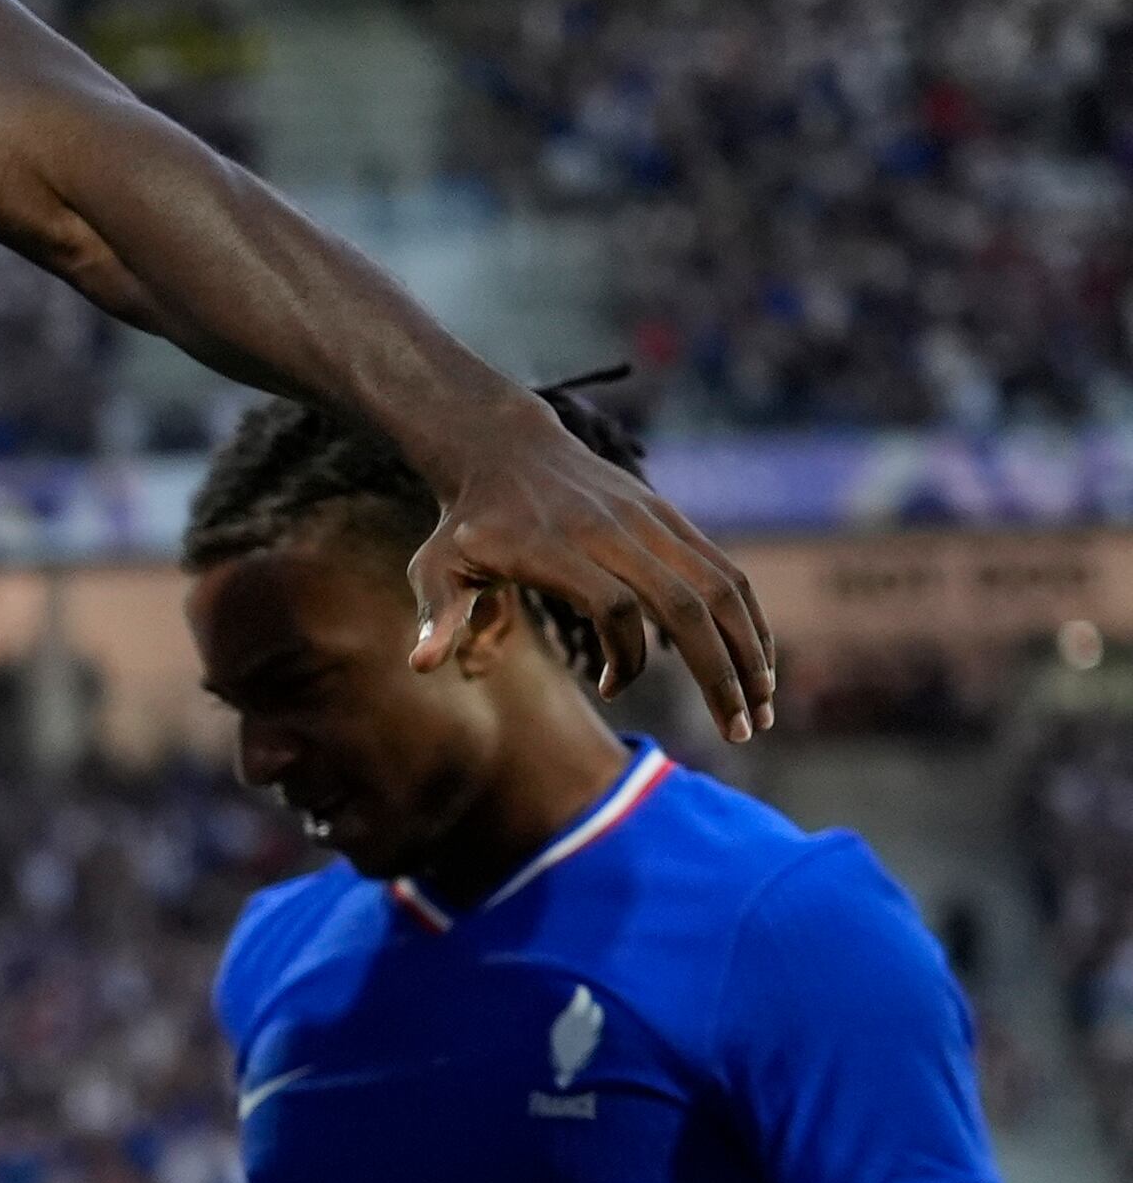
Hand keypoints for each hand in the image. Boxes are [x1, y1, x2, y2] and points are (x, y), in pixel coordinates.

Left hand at [409, 403, 777, 740]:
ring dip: (749, 650)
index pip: (611, 603)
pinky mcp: (669, 517)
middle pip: (683, 602)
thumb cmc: (465, 525)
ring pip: (719, 587)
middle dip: (718, 672)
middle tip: (739, 733)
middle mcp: (610, 531)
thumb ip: (437, 617)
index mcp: (552, 547)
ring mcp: (648, 520)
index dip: (625, 654)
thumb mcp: (434, 567)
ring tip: (761, 710)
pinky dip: (748, 618)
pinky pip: (723, 570)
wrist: (504, 448)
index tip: (611, 687)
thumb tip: (421, 667)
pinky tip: (757, 663)